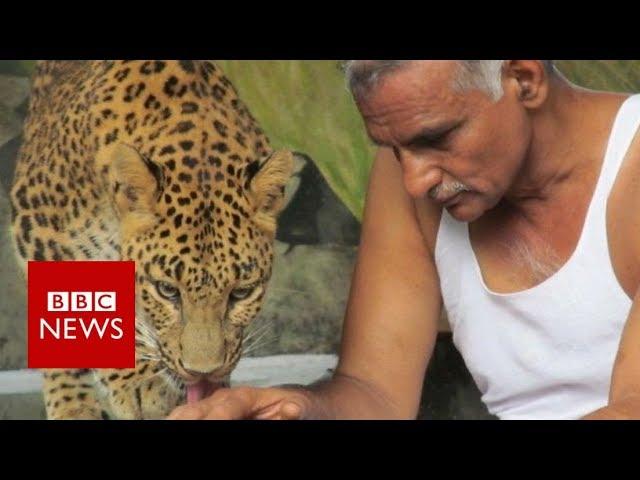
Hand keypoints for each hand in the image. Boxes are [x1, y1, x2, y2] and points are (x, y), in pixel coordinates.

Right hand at [166, 385, 320, 419]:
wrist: (295, 405)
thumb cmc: (296, 407)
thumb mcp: (300, 408)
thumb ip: (294, 410)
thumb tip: (291, 409)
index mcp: (243, 396)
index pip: (224, 409)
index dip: (215, 420)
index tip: (209, 426)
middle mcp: (221, 399)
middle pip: (191, 411)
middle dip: (183, 420)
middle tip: (174, 427)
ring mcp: (211, 408)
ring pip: (183, 414)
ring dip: (176, 421)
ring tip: (166, 426)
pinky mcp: (208, 416)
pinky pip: (188, 417)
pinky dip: (179, 421)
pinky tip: (173, 424)